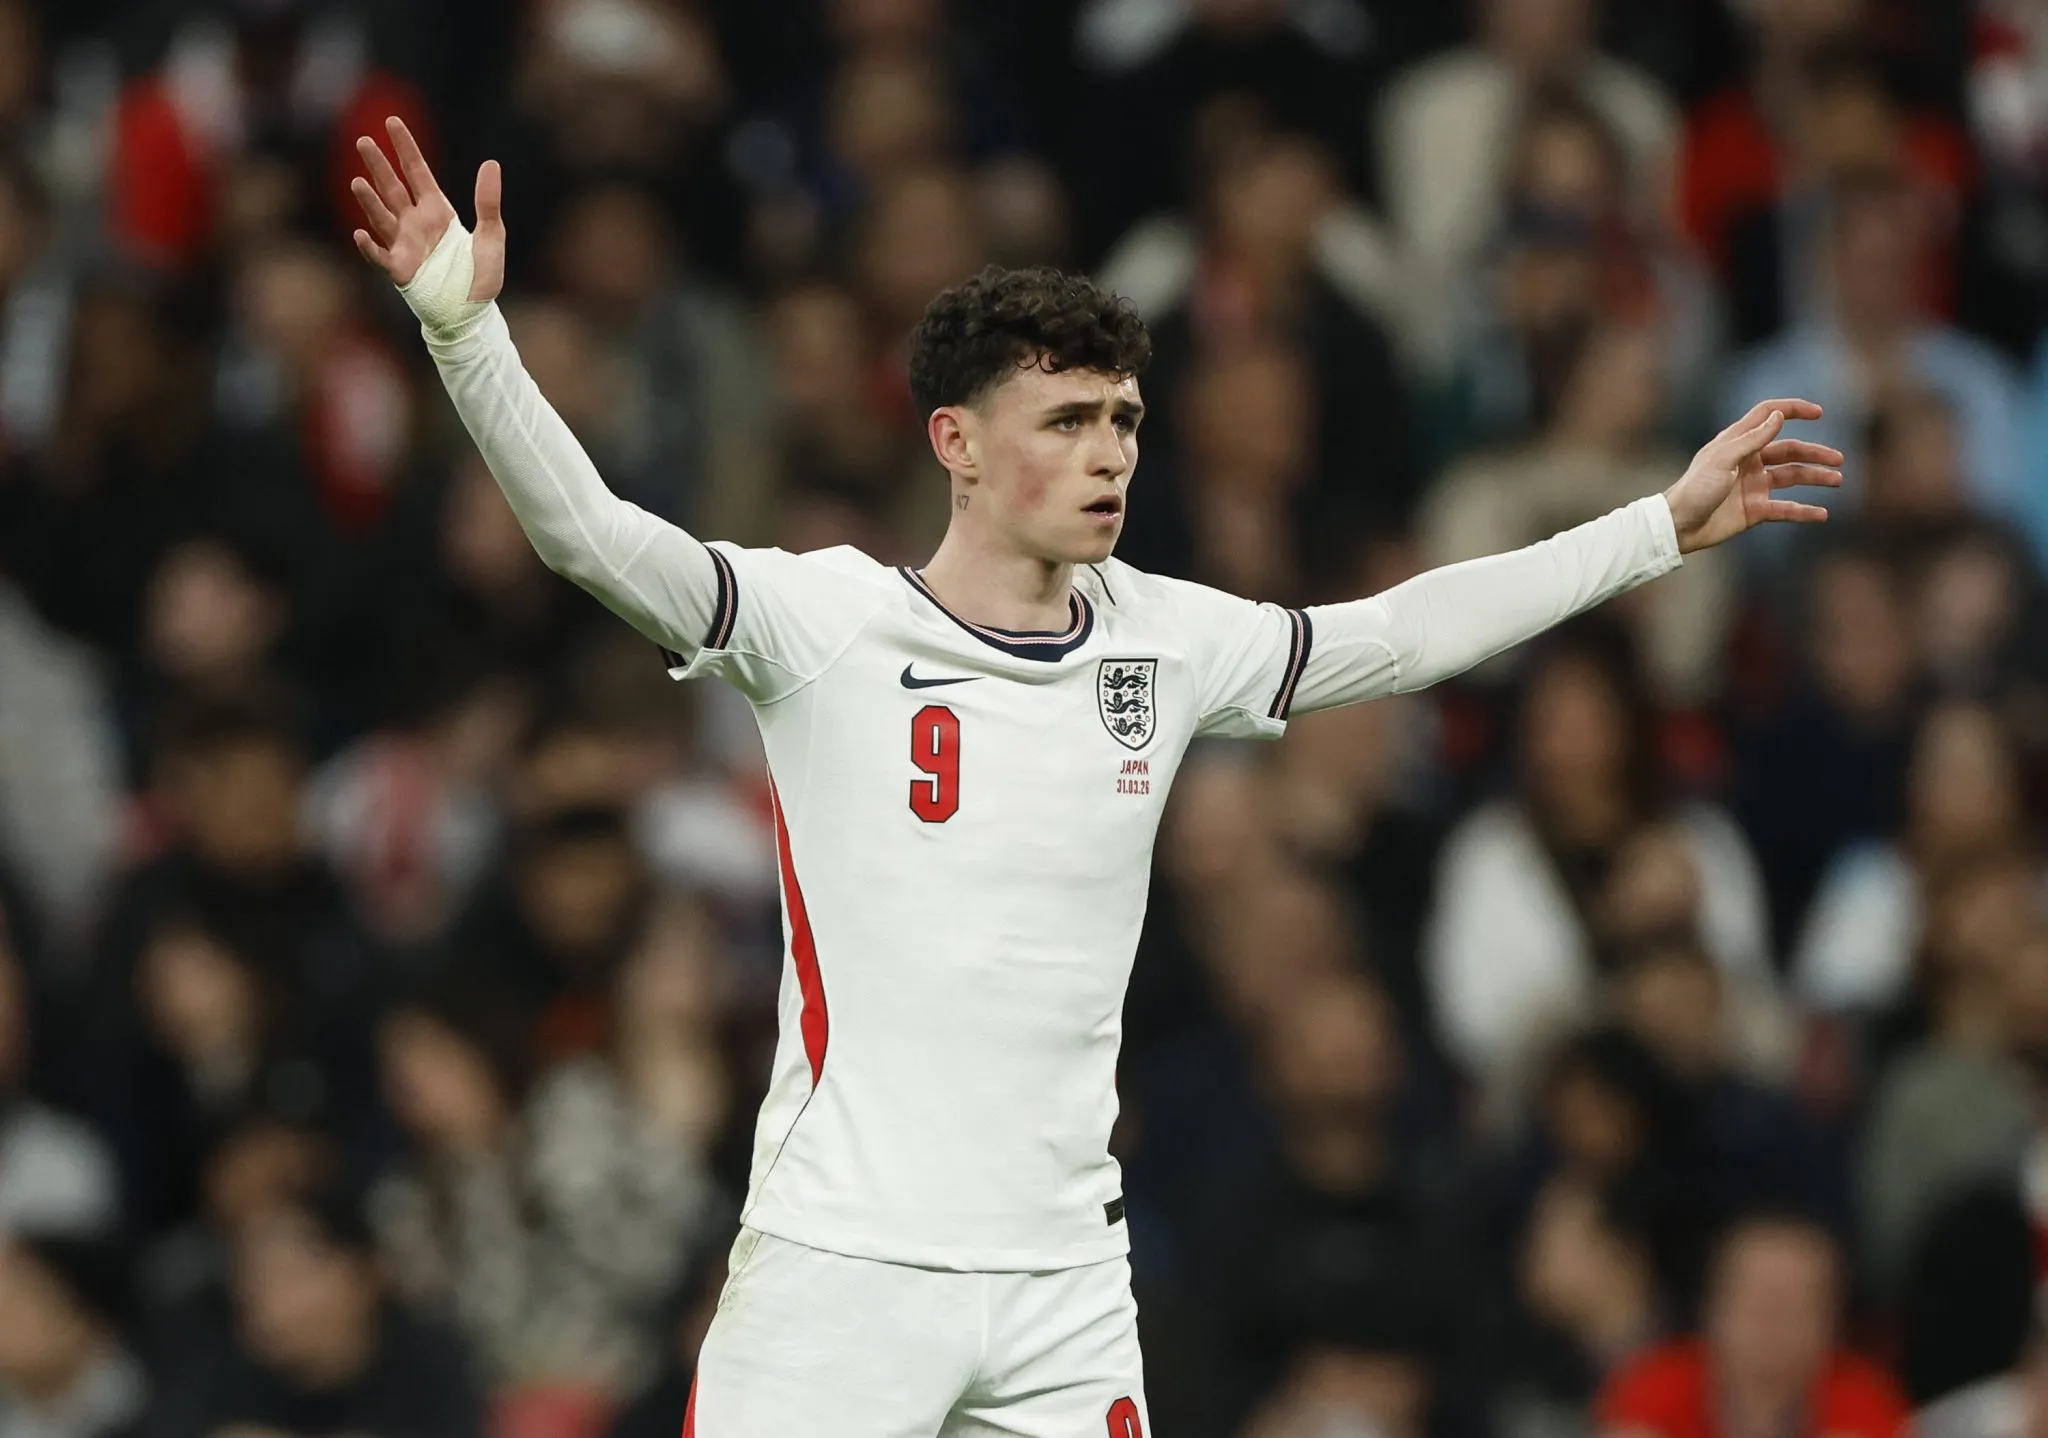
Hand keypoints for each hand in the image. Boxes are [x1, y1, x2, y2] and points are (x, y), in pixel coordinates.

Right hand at [349, 116, 503, 302]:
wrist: (472, 314)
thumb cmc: (481, 277)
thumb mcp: (492, 236)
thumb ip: (487, 203)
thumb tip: (491, 163)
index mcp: (438, 211)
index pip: (417, 172)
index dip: (405, 148)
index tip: (392, 121)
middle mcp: (416, 223)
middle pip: (393, 188)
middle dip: (379, 166)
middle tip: (363, 140)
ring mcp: (405, 246)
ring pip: (382, 217)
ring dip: (369, 201)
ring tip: (358, 182)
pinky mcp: (400, 271)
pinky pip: (381, 257)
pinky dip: (370, 247)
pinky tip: (361, 234)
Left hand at [1662, 398, 1842, 553]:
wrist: (1678, 526)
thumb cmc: (1694, 488)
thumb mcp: (1723, 459)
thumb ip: (1753, 439)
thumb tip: (1779, 416)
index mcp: (1738, 442)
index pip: (1769, 417)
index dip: (1793, 410)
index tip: (1819, 413)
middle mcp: (1749, 461)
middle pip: (1790, 451)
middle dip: (1815, 454)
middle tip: (1838, 460)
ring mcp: (1753, 485)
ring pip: (1792, 477)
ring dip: (1815, 478)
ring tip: (1837, 480)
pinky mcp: (1754, 509)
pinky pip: (1786, 508)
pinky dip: (1804, 511)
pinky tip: (1822, 514)